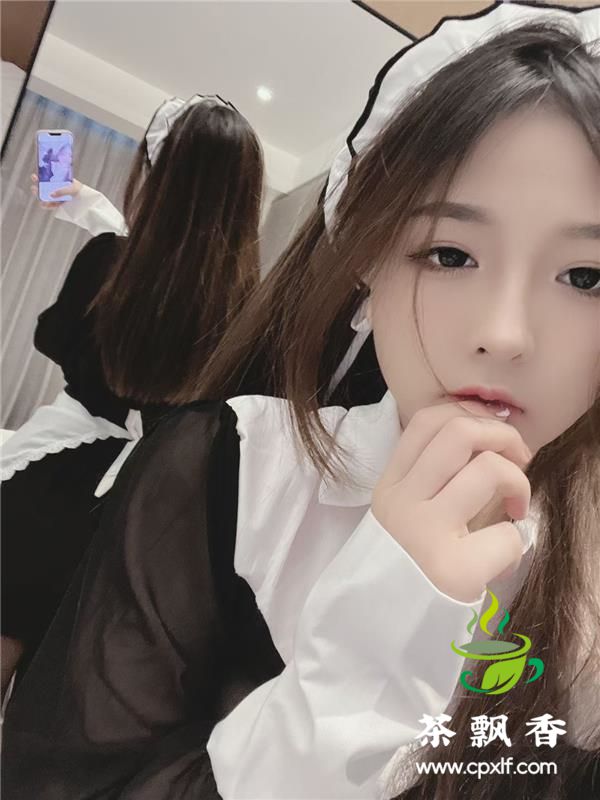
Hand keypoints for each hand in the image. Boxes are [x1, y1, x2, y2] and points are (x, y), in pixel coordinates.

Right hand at [30, 173, 81, 207]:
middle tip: (34, 188)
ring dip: (39, 197)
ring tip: (39, 197)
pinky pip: (49, 205)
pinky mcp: (57, 204)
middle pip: (41, 187)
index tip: (34, 176)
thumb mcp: (73, 187)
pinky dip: (46, 205)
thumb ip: (63, 190)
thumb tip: (51, 194)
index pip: (44, 178)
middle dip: (36, 188)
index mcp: (56, 180)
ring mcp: (55, 196)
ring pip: (44, 197)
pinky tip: (44, 204)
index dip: (38, 177)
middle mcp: (53, 188)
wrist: (86, 200)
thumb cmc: (80, 190)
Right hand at [372, 400, 532, 602]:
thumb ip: (436, 481)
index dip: (470, 414)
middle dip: (503, 436)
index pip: (426, 421)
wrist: (379, 632)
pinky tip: (499, 558)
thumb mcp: (406, 517)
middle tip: (518, 461)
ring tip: (514, 511)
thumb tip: (491, 440)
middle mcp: (402, 502)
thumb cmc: (404, 570)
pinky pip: (506, 536)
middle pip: (459, 431)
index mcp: (391, 486)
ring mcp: (425, 533)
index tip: (492, 435)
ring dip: (518, 485)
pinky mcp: (453, 569)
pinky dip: (515, 541)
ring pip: (487, 470)